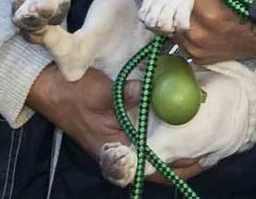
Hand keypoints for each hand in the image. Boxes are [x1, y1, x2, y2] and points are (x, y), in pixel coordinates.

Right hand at [25, 65, 203, 181]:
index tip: (198, 155)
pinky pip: (144, 135)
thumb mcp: (100, 92)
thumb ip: (124, 95)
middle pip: (155, 163)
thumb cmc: (72, 92)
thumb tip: (148, 91)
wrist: (49, 87)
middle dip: (179, 158)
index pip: (149, 169)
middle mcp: (118, 149)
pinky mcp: (118, 127)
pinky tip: (176, 118)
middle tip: (206, 146)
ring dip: (172, 145)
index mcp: (113, 149)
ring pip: (151, 150)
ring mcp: (118, 139)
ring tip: (197, 135)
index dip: (175, 165)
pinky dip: (160, 131)